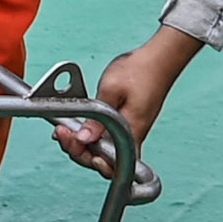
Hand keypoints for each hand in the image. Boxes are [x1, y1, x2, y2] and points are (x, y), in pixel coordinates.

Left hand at [51, 32, 196, 176]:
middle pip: (102, 159)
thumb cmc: (141, 70)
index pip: (109, 163)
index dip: (86, 158)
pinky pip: (106, 137)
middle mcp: (133, 137)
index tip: (71, 141)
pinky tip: (77, 127)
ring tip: (64, 131)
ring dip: (82, 143)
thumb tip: (84, 139)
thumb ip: (97, 118)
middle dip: (78, 150)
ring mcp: (131, 131)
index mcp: (132, 132)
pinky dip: (90, 134)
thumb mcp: (112, 90)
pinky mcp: (128, 123)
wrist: (160, 58)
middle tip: (62, 133)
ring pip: (103, 149)